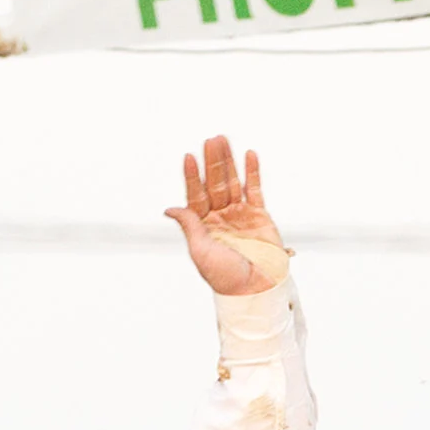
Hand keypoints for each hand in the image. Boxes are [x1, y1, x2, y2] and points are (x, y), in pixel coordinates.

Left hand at [164, 135, 288, 296]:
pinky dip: (252, 172)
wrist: (255, 289)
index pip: (196, 195)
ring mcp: (239, 214)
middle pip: (215, 183)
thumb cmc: (225, 277)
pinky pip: (255, 189)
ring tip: (223, 140)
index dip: (193, 177)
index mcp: (203, 226)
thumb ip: (189, 226)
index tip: (189, 157)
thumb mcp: (201, 252)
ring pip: (233, 181)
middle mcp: (220, 217)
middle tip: (210, 140)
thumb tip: (170, 208)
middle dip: (212, 162)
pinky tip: (248, 154)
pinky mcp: (259, 215)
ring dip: (228, 161)